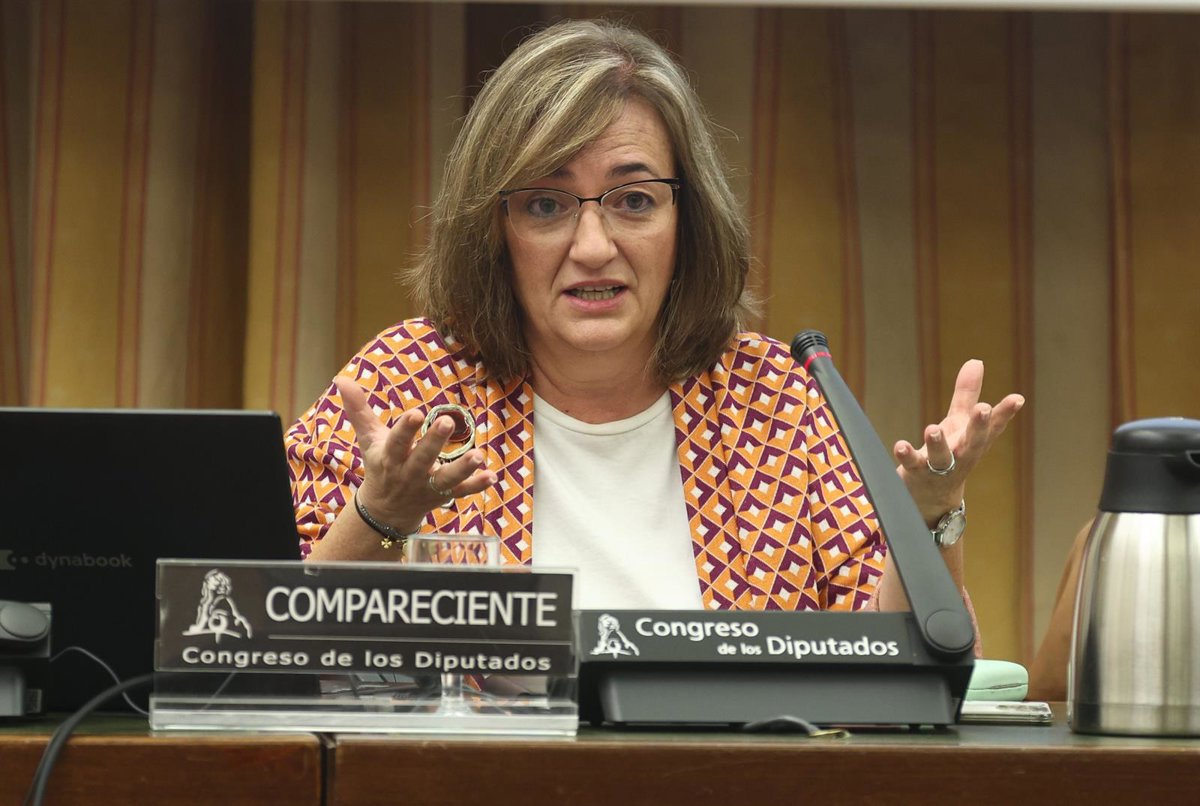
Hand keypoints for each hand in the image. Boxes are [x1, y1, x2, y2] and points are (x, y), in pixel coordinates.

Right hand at [335, 376, 496, 531]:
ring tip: (478, 456)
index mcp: (390, 458)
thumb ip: (358, 409)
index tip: (414, 413)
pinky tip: (492, 476)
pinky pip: (462, 492)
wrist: (384, 511)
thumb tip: (340, 379)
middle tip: (446, 421)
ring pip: (446, 479)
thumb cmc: (379, 465)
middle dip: (433, 442)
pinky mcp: (444, 496)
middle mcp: (409, 474)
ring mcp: (428, 487)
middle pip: (422, 459)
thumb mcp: (367, 439)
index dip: (405, 429)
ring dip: (463, 468)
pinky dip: (477, 485)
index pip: (396, 442)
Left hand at [892, 360, 1023, 526]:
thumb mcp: (959, 423)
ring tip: (932, 429)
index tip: (1017, 399)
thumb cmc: (950, 453)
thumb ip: (966, 394)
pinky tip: (900, 445)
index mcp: (974, 440)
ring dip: (938, 444)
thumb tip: (977, 361)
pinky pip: (912, 465)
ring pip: (942, 457)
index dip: (1005, 412)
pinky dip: (907, 455)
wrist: (930, 497)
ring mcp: (940, 468)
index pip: (993, 426)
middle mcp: (961, 454)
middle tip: (983, 409)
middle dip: (979, 426)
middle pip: (973, 442)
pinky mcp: (917, 474)